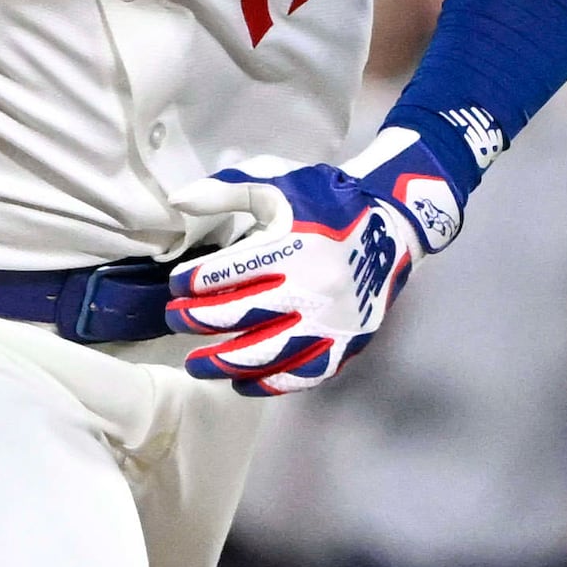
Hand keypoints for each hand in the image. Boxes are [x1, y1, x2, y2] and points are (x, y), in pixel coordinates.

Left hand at [165, 129, 464, 395]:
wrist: (393, 223)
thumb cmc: (326, 200)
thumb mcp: (277, 181)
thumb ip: (225, 189)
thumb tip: (177, 201)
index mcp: (292, 244)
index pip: (228, 272)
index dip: (192, 282)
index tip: (176, 286)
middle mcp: (311, 286)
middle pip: (241, 315)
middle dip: (197, 321)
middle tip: (173, 321)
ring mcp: (330, 320)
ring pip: (268, 353)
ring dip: (224, 363)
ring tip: (195, 365)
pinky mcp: (346, 342)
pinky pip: (304, 374)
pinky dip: (269, 385)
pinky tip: (241, 384)